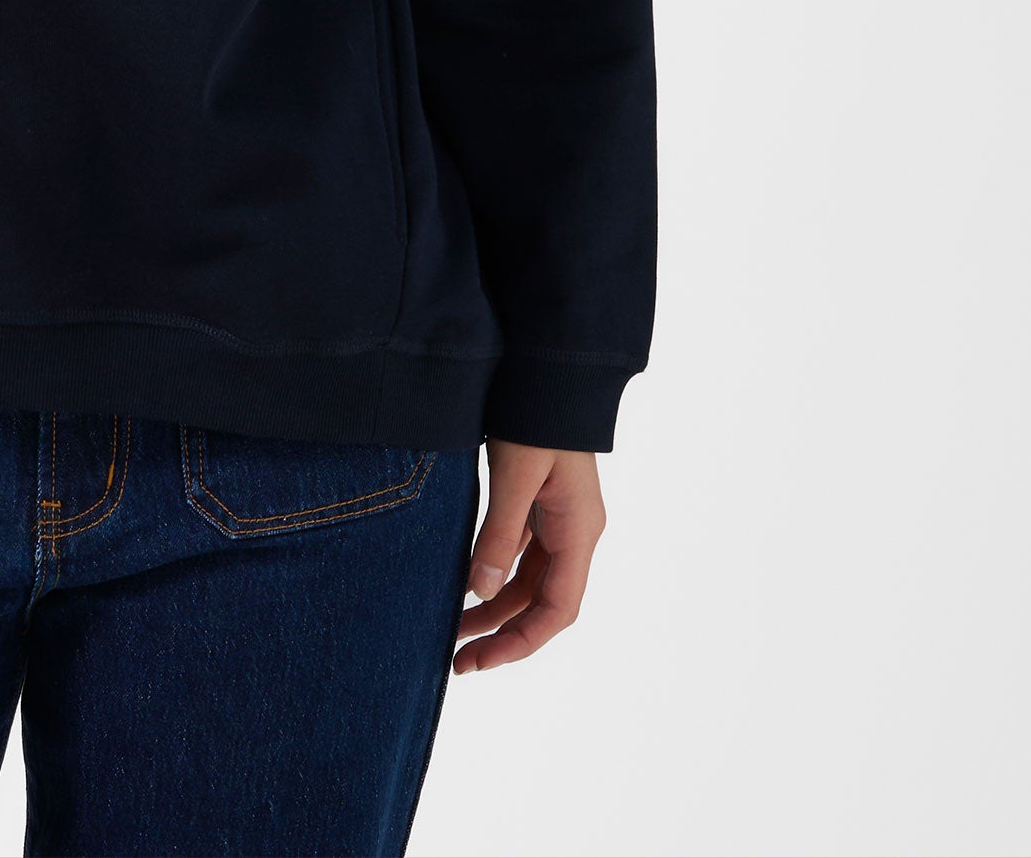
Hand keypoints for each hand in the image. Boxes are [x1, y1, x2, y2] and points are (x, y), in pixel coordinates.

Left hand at [453, 438, 603, 673]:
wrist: (548, 369)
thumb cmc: (535, 416)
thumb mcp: (515, 475)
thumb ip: (498, 534)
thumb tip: (478, 593)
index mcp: (579, 531)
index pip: (557, 609)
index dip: (521, 642)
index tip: (481, 662)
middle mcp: (574, 532)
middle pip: (542, 602)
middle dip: (502, 634)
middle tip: (458, 660)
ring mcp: (558, 519)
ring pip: (528, 582)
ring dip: (494, 608)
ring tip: (451, 631)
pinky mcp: (540, 505)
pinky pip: (519, 556)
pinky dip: (494, 575)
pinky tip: (463, 585)